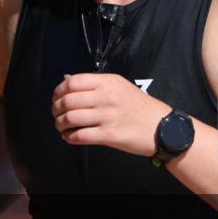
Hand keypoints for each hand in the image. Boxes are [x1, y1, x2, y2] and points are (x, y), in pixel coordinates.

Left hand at [50, 73, 172, 156]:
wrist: (161, 127)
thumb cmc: (140, 107)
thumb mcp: (120, 86)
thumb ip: (94, 83)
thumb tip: (66, 80)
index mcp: (108, 82)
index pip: (72, 82)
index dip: (58, 91)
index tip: (56, 98)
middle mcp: (107, 96)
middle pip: (68, 100)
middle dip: (56, 109)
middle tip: (56, 114)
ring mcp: (108, 116)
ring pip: (71, 118)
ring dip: (60, 124)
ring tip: (62, 127)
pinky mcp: (110, 135)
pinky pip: (80, 135)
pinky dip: (69, 137)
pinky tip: (70, 137)